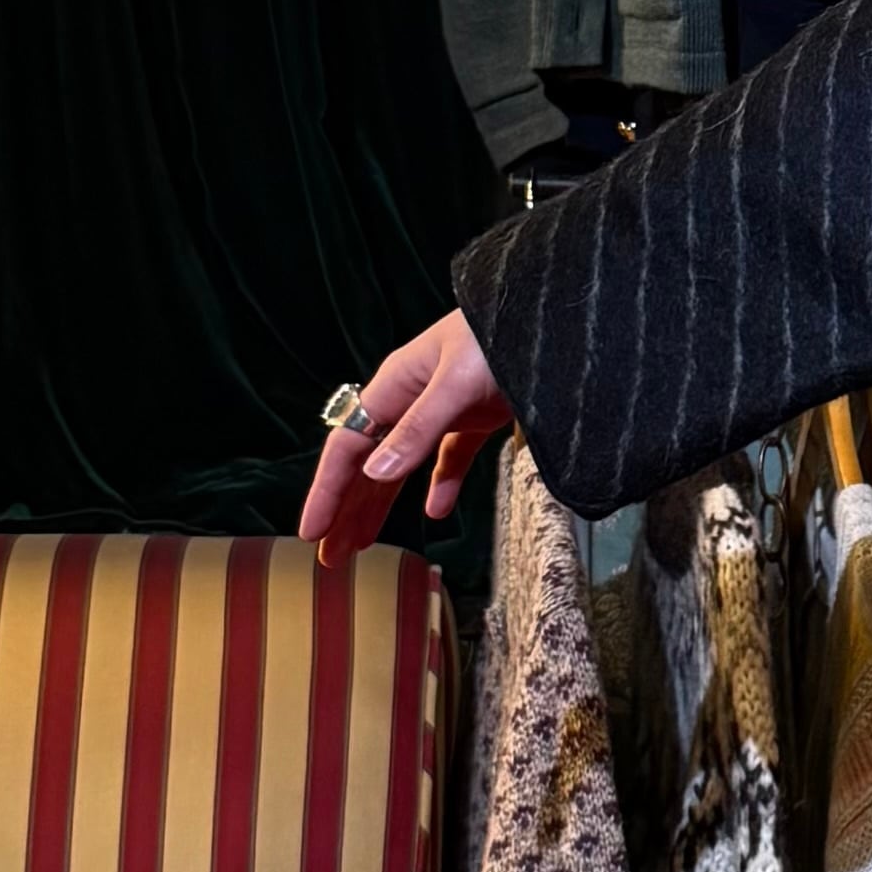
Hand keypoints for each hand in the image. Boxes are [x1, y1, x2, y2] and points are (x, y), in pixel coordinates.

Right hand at [302, 312, 513, 563]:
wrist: (560, 314)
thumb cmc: (502, 335)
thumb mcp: (457, 383)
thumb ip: (419, 428)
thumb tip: (375, 472)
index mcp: (395, 386)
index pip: (348, 447)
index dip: (326, 491)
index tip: (311, 532)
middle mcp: (411, 398)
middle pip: (368, 463)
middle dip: (346, 510)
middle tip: (329, 557)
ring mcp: (443, 407)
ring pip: (401, 465)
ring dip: (381, 506)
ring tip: (361, 545)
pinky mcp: (478, 415)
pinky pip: (450, 457)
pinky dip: (442, 485)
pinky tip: (437, 513)